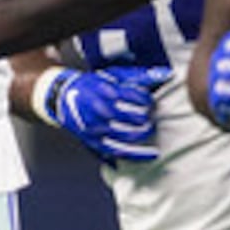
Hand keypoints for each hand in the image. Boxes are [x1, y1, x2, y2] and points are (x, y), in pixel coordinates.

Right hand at [41, 67, 161, 165]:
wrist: (63, 96)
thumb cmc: (93, 84)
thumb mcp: (114, 75)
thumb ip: (140, 75)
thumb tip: (167, 74)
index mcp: (106, 90)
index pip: (136, 97)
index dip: (147, 101)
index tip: (150, 102)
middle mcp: (101, 109)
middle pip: (133, 117)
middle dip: (146, 117)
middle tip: (151, 116)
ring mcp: (96, 127)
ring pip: (127, 136)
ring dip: (143, 134)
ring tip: (150, 130)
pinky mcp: (94, 140)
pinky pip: (119, 151)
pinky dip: (137, 155)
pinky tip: (151, 155)